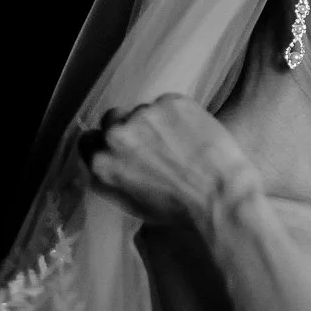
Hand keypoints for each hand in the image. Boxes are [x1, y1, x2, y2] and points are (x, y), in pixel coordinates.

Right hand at [79, 94, 262, 227]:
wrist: (221, 195)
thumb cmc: (181, 209)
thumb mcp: (133, 204)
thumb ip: (111, 180)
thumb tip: (104, 164)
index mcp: (103, 163)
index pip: (90, 140)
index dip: (106, 142)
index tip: (123, 145)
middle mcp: (117, 135)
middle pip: (114, 118)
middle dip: (131, 128)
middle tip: (156, 143)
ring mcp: (144, 115)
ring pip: (144, 110)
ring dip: (158, 121)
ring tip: (182, 144)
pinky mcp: (171, 102)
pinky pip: (170, 103)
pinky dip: (181, 114)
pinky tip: (195, 135)